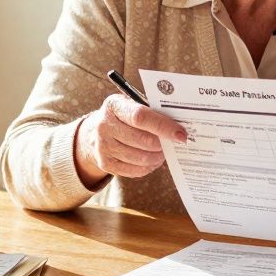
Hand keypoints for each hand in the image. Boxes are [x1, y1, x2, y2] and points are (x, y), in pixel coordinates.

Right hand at [73, 94, 187, 185]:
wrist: (94, 132)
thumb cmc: (123, 116)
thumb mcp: (131, 105)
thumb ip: (151, 112)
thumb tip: (178, 128)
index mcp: (114, 106)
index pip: (141, 117)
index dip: (163, 127)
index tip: (181, 135)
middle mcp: (104, 126)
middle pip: (143, 140)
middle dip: (163, 144)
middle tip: (173, 143)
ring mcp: (103, 147)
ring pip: (141, 158)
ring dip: (158, 156)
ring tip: (163, 151)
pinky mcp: (105, 164)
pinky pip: (135, 171)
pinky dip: (149, 166)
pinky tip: (153, 160)